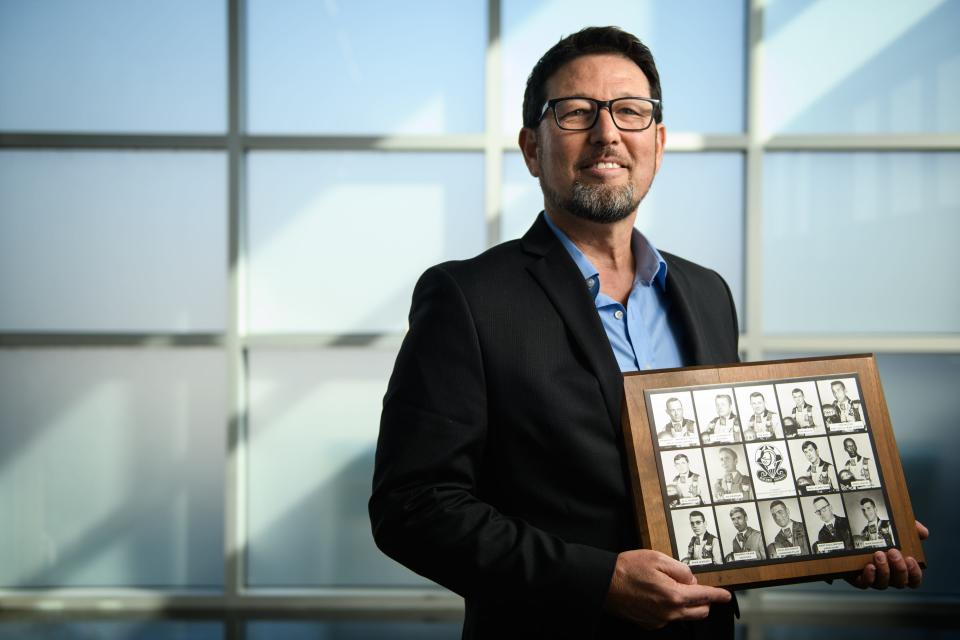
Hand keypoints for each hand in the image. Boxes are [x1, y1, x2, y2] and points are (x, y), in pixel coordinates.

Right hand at [604, 549, 730, 628]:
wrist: (604, 583)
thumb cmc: (628, 568)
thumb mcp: (658, 558)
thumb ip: (680, 569)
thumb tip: (691, 578)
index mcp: (674, 595)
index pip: (705, 596)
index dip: (719, 595)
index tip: (726, 596)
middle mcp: (669, 612)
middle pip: (699, 611)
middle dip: (703, 601)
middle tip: (695, 587)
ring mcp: (659, 620)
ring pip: (683, 615)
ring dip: (685, 603)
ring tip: (668, 586)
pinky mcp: (649, 623)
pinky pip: (668, 617)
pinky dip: (669, 607)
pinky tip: (656, 595)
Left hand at [846, 520, 928, 589]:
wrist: (852, 537)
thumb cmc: (880, 535)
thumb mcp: (897, 529)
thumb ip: (912, 529)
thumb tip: (923, 533)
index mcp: (901, 568)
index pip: (914, 579)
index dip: (915, 573)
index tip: (910, 559)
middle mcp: (890, 577)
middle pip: (900, 582)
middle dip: (899, 569)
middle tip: (893, 552)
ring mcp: (875, 579)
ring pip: (883, 584)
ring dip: (884, 570)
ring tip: (879, 554)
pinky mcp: (859, 579)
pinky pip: (865, 584)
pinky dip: (869, 577)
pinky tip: (869, 566)